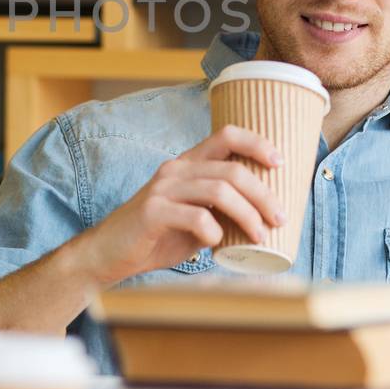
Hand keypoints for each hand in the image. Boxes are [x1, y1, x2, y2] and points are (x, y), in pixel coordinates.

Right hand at [72, 125, 284, 287]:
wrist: (109, 253)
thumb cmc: (157, 236)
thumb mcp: (194, 217)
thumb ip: (220, 209)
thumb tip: (264, 215)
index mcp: (187, 164)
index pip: (225, 135)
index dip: (256, 143)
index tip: (279, 163)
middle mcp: (175, 169)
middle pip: (232, 169)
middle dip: (263, 194)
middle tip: (280, 217)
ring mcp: (162, 188)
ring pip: (219, 190)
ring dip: (247, 214)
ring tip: (260, 235)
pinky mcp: (153, 211)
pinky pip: (197, 216)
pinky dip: (215, 232)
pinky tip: (217, 243)